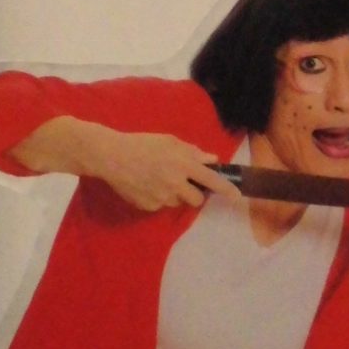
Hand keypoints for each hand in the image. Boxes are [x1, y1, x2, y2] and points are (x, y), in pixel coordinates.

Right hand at [88, 129, 240, 213]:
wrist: (112, 157)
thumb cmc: (142, 143)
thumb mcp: (170, 141)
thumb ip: (192, 152)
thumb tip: (212, 160)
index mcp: (184, 165)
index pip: (212, 181)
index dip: (226, 189)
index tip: (236, 196)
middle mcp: (176, 184)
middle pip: (197, 199)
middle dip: (194, 193)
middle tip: (183, 182)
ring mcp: (162, 197)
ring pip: (177, 202)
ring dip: (174, 194)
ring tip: (158, 179)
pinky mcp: (149, 206)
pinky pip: (160, 205)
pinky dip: (157, 197)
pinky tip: (146, 185)